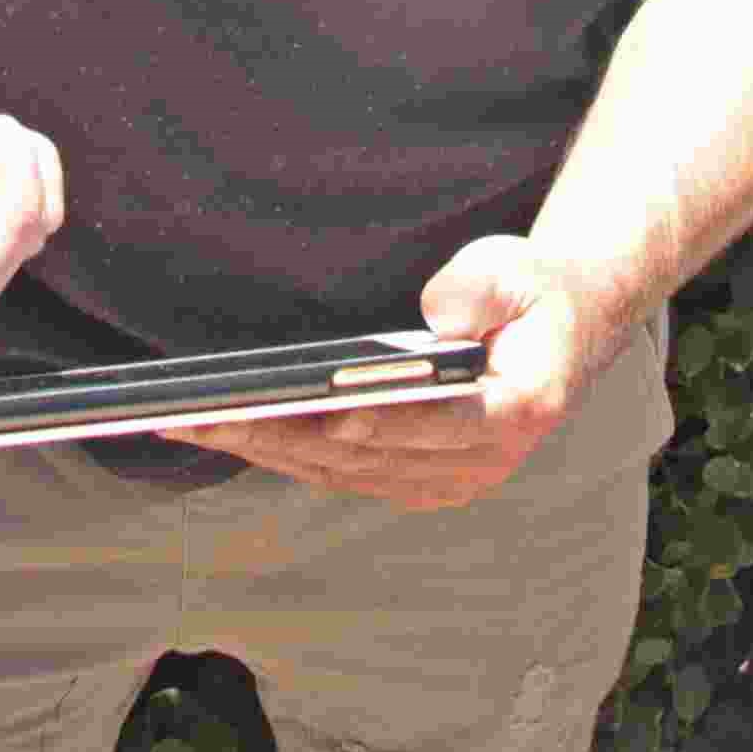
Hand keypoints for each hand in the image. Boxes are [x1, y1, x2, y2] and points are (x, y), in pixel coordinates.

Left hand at [168, 234, 602, 510]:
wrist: (558, 330)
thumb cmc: (529, 292)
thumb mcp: (515, 267)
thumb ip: (478, 288)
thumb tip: (433, 319)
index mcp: (519, 409)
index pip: (440, 422)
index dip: (382, 418)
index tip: (323, 411)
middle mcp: (483, 462)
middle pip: (368, 452)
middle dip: (284, 431)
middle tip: (210, 412)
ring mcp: (448, 480)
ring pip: (342, 470)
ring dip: (267, 447)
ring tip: (195, 421)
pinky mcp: (417, 483)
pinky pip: (339, 473)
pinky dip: (284, 453)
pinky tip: (231, 430)